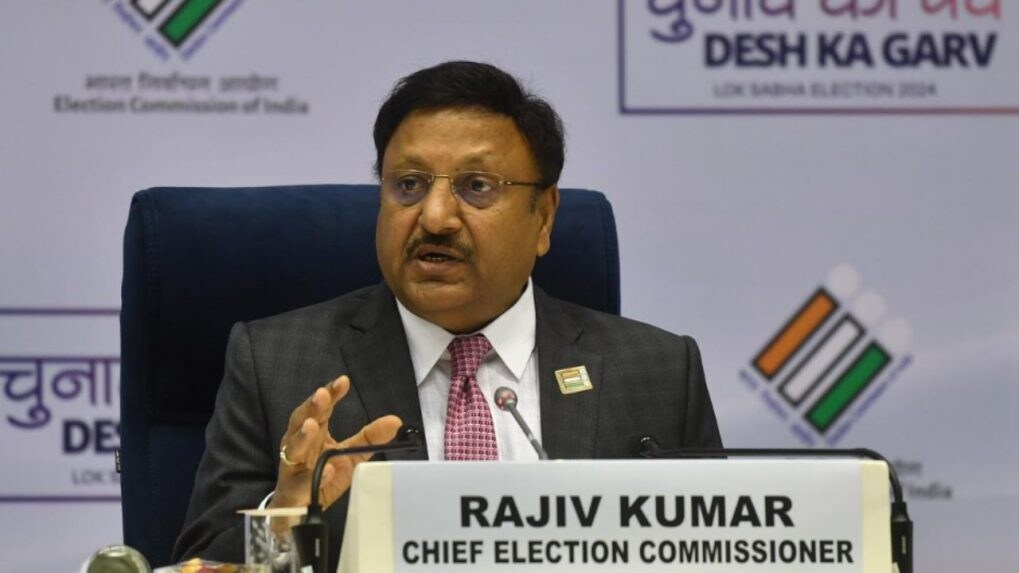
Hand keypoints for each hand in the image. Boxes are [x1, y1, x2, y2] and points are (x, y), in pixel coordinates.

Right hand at [269, 375, 401, 509]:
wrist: (298, 513)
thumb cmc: (320, 477)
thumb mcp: (349, 456)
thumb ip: (369, 438)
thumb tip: (396, 421)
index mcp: (313, 434)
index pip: (321, 409)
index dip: (330, 394)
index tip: (343, 381)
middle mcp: (298, 446)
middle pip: (300, 422)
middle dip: (311, 408)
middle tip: (322, 395)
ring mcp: (292, 469)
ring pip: (292, 450)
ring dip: (302, 437)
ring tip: (312, 425)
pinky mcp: (291, 494)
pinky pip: (300, 485)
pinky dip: (312, 479)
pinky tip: (326, 471)